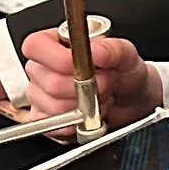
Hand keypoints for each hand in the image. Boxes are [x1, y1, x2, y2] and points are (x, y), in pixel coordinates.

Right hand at [19, 28, 160, 133]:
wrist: (133, 100)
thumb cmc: (125, 73)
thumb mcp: (126, 54)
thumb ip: (112, 49)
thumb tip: (94, 49)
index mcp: (54, 43)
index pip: (35, 46)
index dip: (59, 59)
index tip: (85, 65)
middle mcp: (42, 68)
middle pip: (50, 82)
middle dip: (85, 87)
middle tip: (105, 83)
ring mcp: (40, 95)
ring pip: (55, 107)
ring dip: (85, 106)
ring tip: (98, 97)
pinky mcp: (44, 119)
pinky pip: (51, 126)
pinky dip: (75, 123)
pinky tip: (87, 114)